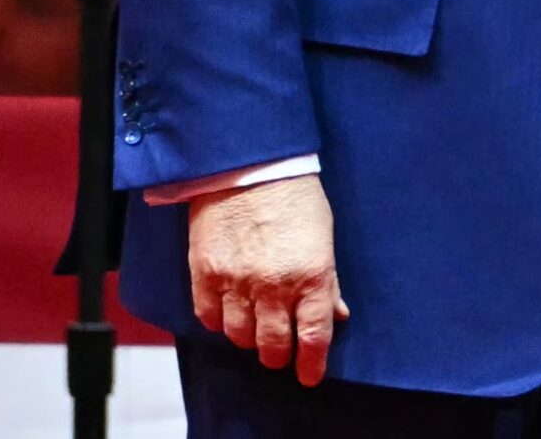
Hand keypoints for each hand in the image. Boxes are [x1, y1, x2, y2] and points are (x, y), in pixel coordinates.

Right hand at [188, 175, 348, 384]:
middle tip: (280, 351)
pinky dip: (219, 321)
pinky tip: (229, 310)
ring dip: (249, 338)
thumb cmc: (294, 195)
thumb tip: (336, 313)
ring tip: (255, 326)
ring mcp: (236, 282)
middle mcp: (274, 285)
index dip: (311, 364)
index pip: (312, 336)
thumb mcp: (324, 236)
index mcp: (312, 275)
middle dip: (278, 355)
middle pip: (273, 345)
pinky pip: (209, 317)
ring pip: (239, 337)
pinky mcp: (205, 274)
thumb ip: (328, 279)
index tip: (309, 375)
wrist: (249, 164)